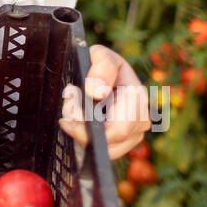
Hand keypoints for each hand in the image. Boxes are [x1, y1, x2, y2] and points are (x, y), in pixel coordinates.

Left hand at [59, 43, 149, 159]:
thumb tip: (98, 92)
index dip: (90, 131)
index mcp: (138, 99)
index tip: (66, 120)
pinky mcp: (125, 142)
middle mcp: (141, 120)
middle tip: (67, 112)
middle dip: (83, 131)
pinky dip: (88, 139)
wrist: (105, 72)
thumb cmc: (102, 63)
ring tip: (73, 113)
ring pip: (106, 150)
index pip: (119, 130)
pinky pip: (104, 150)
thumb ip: (102, 68)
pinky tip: (80, 123)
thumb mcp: (101, 55)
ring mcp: (135, 134)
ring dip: (84, 135)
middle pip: (110, 143)